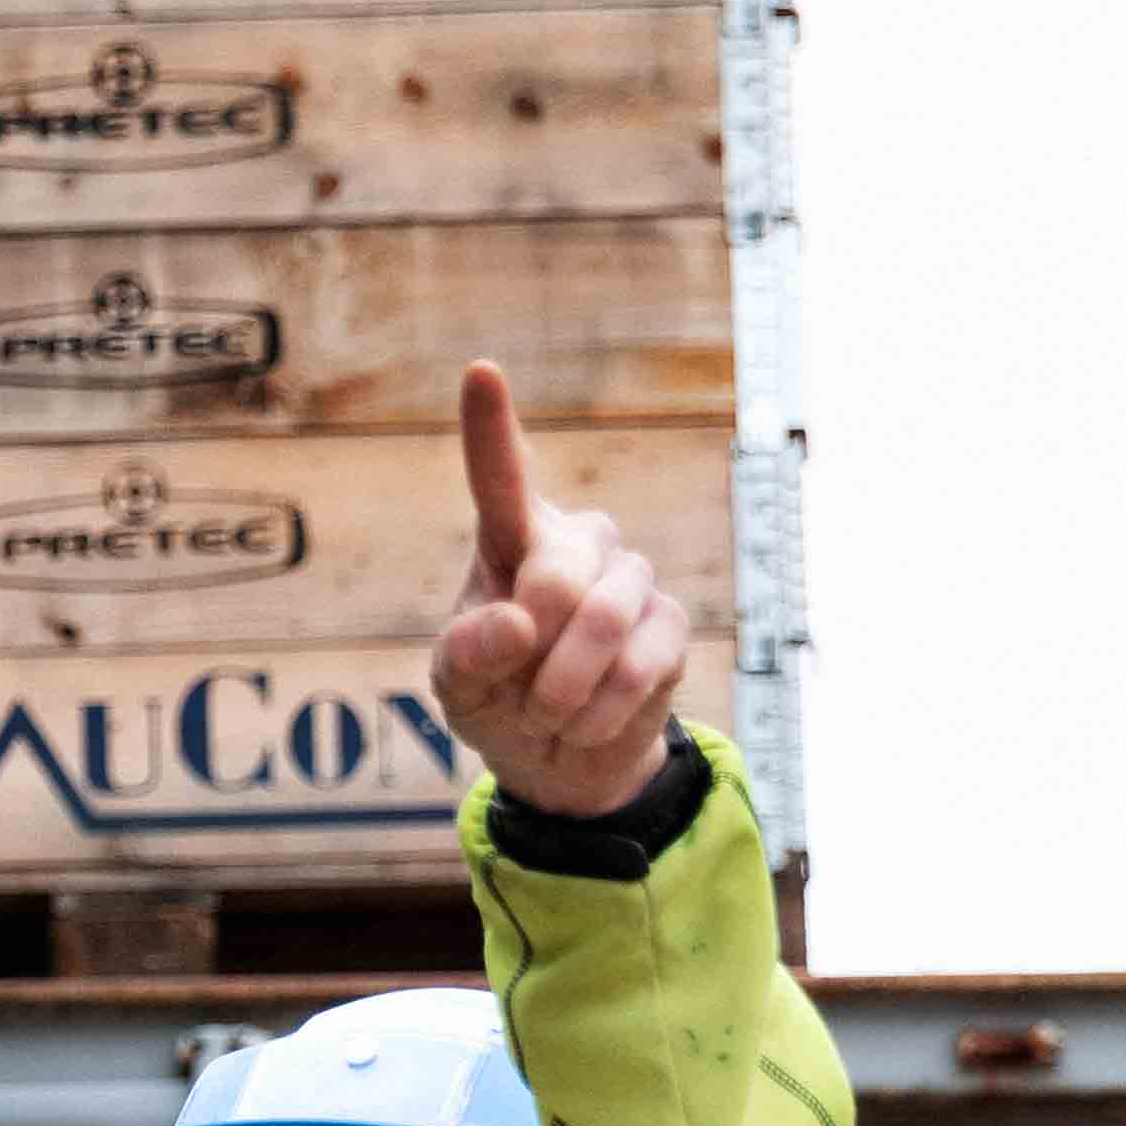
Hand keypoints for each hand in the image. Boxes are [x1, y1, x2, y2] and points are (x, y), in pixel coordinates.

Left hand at [429, 361, 690, 819]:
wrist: (554, 755)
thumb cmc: (493, 696)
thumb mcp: (455, 681)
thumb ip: (466, 651)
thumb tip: (518, 623)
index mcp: (512, 537)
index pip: (499, 476)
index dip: (490, 426)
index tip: (480, 370)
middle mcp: (578, 542)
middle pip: (556, 576)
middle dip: (530, 648)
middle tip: (516, 690)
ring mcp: (631, 578)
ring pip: (602, 625)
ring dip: (559, 692)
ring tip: (544, 712)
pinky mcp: (670, 624)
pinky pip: (636, 668)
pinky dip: (596, 714)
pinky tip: (584, 721)